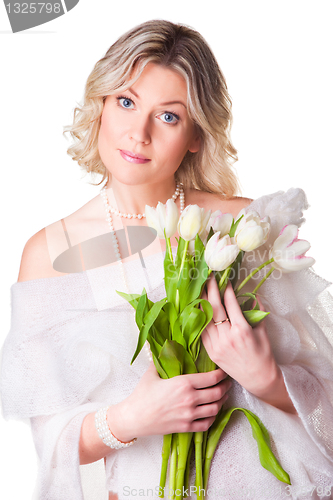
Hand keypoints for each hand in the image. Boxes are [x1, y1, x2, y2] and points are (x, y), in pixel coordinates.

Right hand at [107, 363, 231, 441]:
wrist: (134, 417)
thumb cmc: (142, 393)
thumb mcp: (153, 373)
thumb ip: (163, 360)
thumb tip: (167, 346)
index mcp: (183, 383)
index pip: (211, 378)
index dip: (221, 374)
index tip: (223, 371)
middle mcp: (190, 399)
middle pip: (217, 393)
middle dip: (226, 387)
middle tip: (228, 383)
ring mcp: (189, 414)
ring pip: (215, 408)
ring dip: (222, 402)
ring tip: (223, 396)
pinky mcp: (186, 427)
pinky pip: (207, 423)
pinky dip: (213, 417)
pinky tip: (212, 412)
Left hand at [201, 275, 279, 398]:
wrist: (258, 378)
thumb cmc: (263, 354)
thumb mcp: (262, 330)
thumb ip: (257, 311)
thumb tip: (252, 294)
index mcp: (242, 330)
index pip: (230, 303)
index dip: (226, 289)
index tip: (225, 279)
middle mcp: (227, 337)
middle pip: (215, 307)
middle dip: (211, 289)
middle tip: (209, 277)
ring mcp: (217, 345)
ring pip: (205, 318)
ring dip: (202, 301)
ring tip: (200, 288)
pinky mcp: (211, 352)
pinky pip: (202, 331)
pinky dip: (199, 318)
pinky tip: (198, 308)